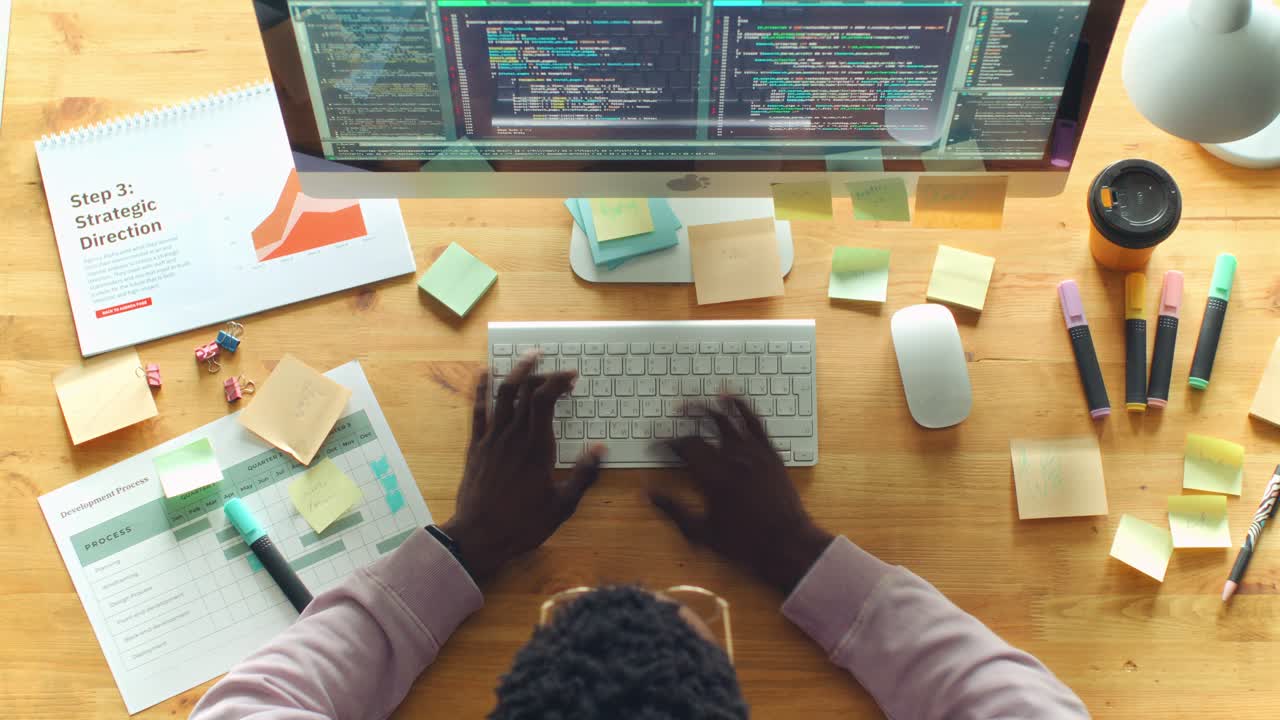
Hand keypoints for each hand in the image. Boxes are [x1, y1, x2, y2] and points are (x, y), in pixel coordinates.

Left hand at [442, 354, 604, 580]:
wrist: (479, 536)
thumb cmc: (523, 524)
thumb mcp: (562, 505)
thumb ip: (583, 475)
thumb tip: (601, 449)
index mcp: (537, 447)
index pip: (546, 400)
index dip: (559, 381)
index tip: (572, 376)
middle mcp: (513, 436)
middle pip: (527, 391)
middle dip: (545, 375)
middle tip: (560, 372)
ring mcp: (491, 438)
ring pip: (503, 394)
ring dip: (517, 371)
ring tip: (530, 357)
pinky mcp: (475, 446)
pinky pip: (477, 410)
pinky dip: (481, 388)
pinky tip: (484, 373)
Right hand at [649, 397, 832, 593]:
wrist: (786, 543)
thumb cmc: (743, 543)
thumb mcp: (701, 532)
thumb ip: (673, 509)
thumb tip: (648, 493)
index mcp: (714, 477)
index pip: (686, 447)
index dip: (668, 441)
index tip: (659, 441)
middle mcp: (733, 459)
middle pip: (704, 428)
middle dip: (686, 417)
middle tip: (674, 412)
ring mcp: (754, 453)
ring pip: (729, 419)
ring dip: (710, 407)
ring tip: (697, 400)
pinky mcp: (770, 453)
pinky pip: (755, 422)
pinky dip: (742, 406)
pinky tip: (731, 397)